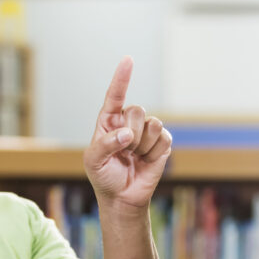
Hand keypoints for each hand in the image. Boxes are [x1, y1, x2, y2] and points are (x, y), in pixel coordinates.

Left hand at [83, 57, 171, 214]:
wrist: (123, 197)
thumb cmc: (104, 176)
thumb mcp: (94, 161)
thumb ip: (106, 144)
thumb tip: (127, 135)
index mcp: (108, 120)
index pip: (115, 95)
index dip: (122, 78)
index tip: (128, 60)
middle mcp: (128, 122)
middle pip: (137, 110)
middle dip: (132, 133)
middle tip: (126, 150)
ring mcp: (146, 132)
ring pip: (153, 124)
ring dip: (143, 145)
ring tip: (135, 157)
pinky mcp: (162, 144)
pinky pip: (165, 138)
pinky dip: (155, 152)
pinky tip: (147, 161)